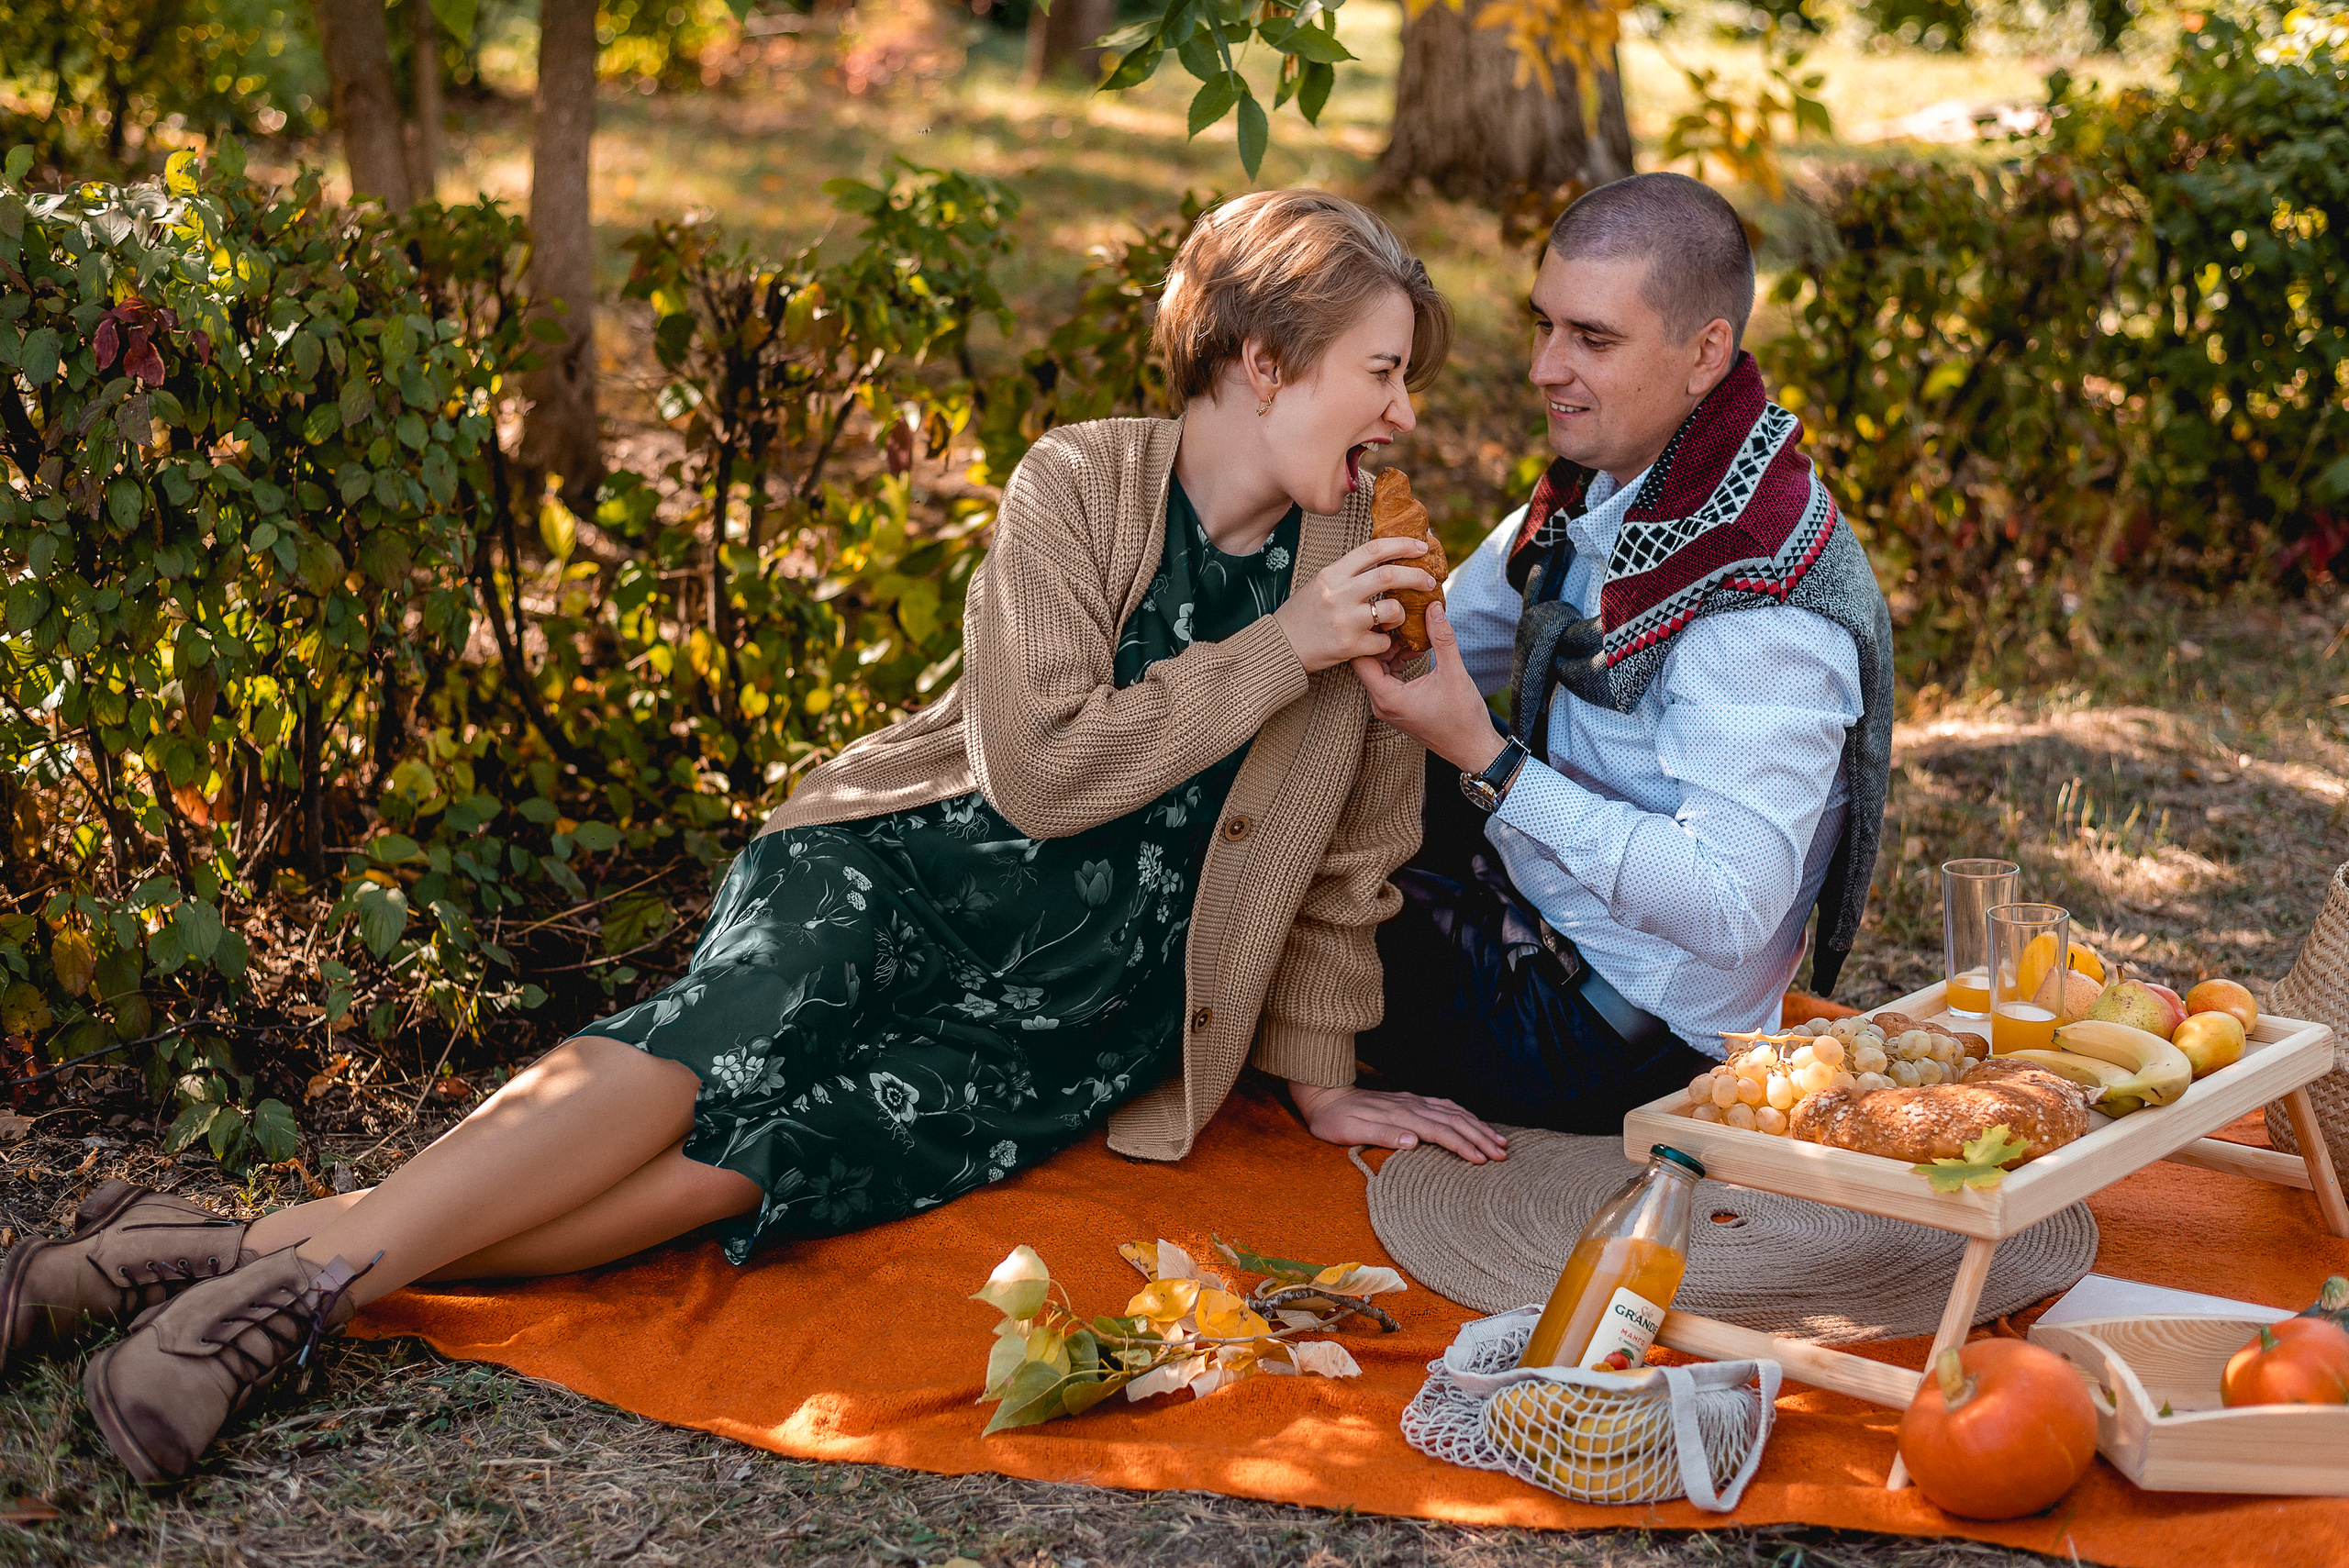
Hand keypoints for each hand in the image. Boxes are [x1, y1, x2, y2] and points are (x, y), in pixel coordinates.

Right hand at [1272, 537, 1440, 673]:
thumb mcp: (1322, 584)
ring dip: (1401, 613)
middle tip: (1430, 581)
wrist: (1281, 647)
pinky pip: (1384, 641)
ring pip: (1392, 609)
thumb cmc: (1304, 615)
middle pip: (1389, 575)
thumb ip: (1349, 573)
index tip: (1422, 547)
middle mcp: (1338, 593)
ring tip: (1397, 618)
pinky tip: (1378, 642)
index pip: (1373, 549)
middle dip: (1417, 576)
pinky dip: (1387, 642)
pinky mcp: (1349, 646)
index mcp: (1332, 574)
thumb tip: (1386, 561)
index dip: (1402, 545)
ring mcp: (1344, 620)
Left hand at [1289, 1082, 1508, 1163]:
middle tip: (1502, 1155)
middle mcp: (1411, 1106)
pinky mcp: (1410, 1100)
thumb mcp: (1350, 1131)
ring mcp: (1413, 1101)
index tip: (1482, 1161)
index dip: (1463, 1146)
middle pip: (1455, 1121)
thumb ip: (1383, 1135)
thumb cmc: (1334, 1120)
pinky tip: (1473, 1120)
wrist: (1324, 1095)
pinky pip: (1443, 1104)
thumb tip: (1413, 1141)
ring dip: (1477, 1126)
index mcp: (1401, 1117)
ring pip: (1454, 1111)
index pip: (1440, 1132)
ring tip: (1498, 1140)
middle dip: (1480, 1137)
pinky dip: (1463, 1113)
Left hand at [1351, 602, 1508, 773]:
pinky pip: (1389, 677)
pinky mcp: (1397, 706)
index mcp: (1387, 698)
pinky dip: (1398, 661)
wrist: (1473, 748)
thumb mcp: (1453, 673)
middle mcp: (1381, 704)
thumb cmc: (1463, 718)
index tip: (1385, 617)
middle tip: (1398, 617)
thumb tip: (1434, 607)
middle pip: (1367, 662)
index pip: (1361, 659)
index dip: (1370, 635)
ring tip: (1410, 630)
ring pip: (1378, 669)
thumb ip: (1442, 638)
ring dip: (1392, 649)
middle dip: (1382, 639)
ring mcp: (1387, 707)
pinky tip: (1416, 648)